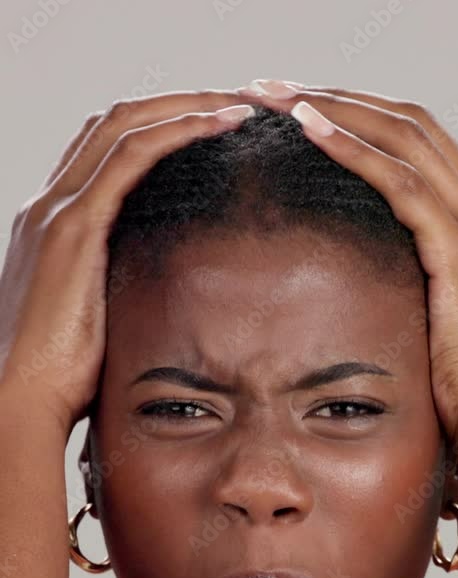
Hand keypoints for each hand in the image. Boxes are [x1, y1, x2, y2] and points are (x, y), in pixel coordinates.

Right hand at [0, 90, 253, 435]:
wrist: (22, 401)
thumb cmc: (60, 378)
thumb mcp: (95, 323)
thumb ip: (117, 296)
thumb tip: (159, 305)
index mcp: (54, 226)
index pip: (105, 150)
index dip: (159, 127)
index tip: (212, 129)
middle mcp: (49, 206)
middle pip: (115, 122)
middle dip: (178, 102)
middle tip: (236, 104)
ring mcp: (57, 212)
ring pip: (124, 124)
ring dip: (186, 105)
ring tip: (241, 106)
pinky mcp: (73, 229)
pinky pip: (130, 156)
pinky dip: (178, 130)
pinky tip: (221, 126)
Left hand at [236, 80, 457, 442]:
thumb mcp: (444, 319)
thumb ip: (418, 284)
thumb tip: (366, 283)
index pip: (420, 144)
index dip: (361, 118)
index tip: (305, 111)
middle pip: (410, 124)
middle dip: (341, 97)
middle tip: (276, 89)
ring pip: (404, 137)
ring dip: (336, 108)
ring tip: (277, 97)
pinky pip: (402, 181)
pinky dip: (353, 148)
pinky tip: (310, 129)